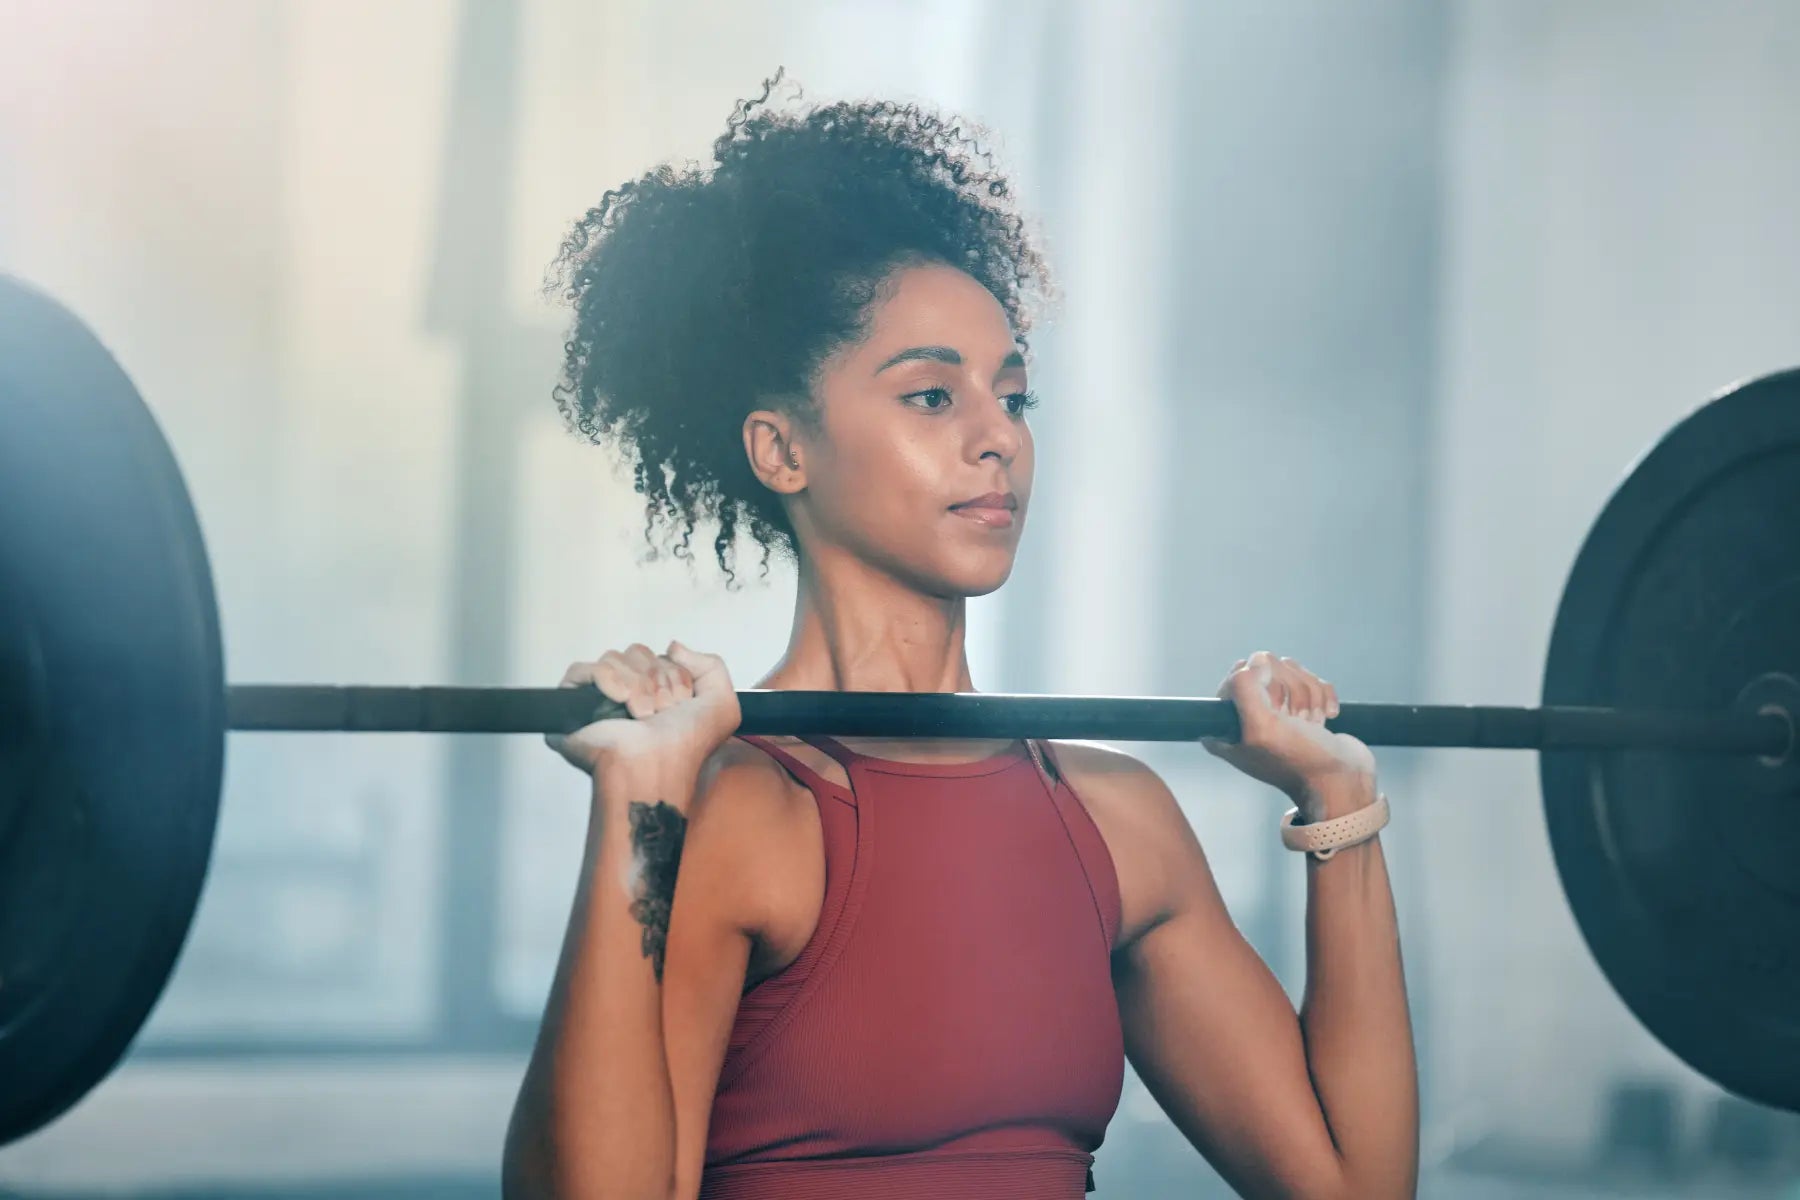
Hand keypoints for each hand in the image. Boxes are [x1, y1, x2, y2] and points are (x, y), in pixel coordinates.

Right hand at [544, 640, 740, 805]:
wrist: (656, 767)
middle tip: (660, 712)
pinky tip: (619, 700)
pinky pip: (582, 670)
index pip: (660, 656)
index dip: (676, 674)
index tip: (681, 704)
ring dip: (636, 685)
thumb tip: (673, 647)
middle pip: (637, 652)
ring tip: (642, 715)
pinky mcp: (573, 706)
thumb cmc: (686, 747)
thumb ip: (711, 665)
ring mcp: (598, 701)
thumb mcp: (722, 705)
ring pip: (613, 658)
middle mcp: (628, 695)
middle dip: (656, 679)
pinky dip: (606, 679)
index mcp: (657, 695)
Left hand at [1203, 651, 1376, 817]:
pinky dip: (1324, 697)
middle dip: (1291, 690)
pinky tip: (1326, 719)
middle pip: (1267, 669)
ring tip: (1311, 724)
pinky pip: (1311, 681)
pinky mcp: (1301, 710)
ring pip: (1291, 672)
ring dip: (1309, 696)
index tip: (1275, 712)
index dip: (1263, 686)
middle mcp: (1244, 718)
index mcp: (1223, 725)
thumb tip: (1258, 659)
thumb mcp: (1261, 727)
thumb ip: (1245, 686)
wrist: (1343, 782)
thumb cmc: (1300, 761)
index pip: (1238, 673)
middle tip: (1296, 720)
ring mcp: (1274, 714)